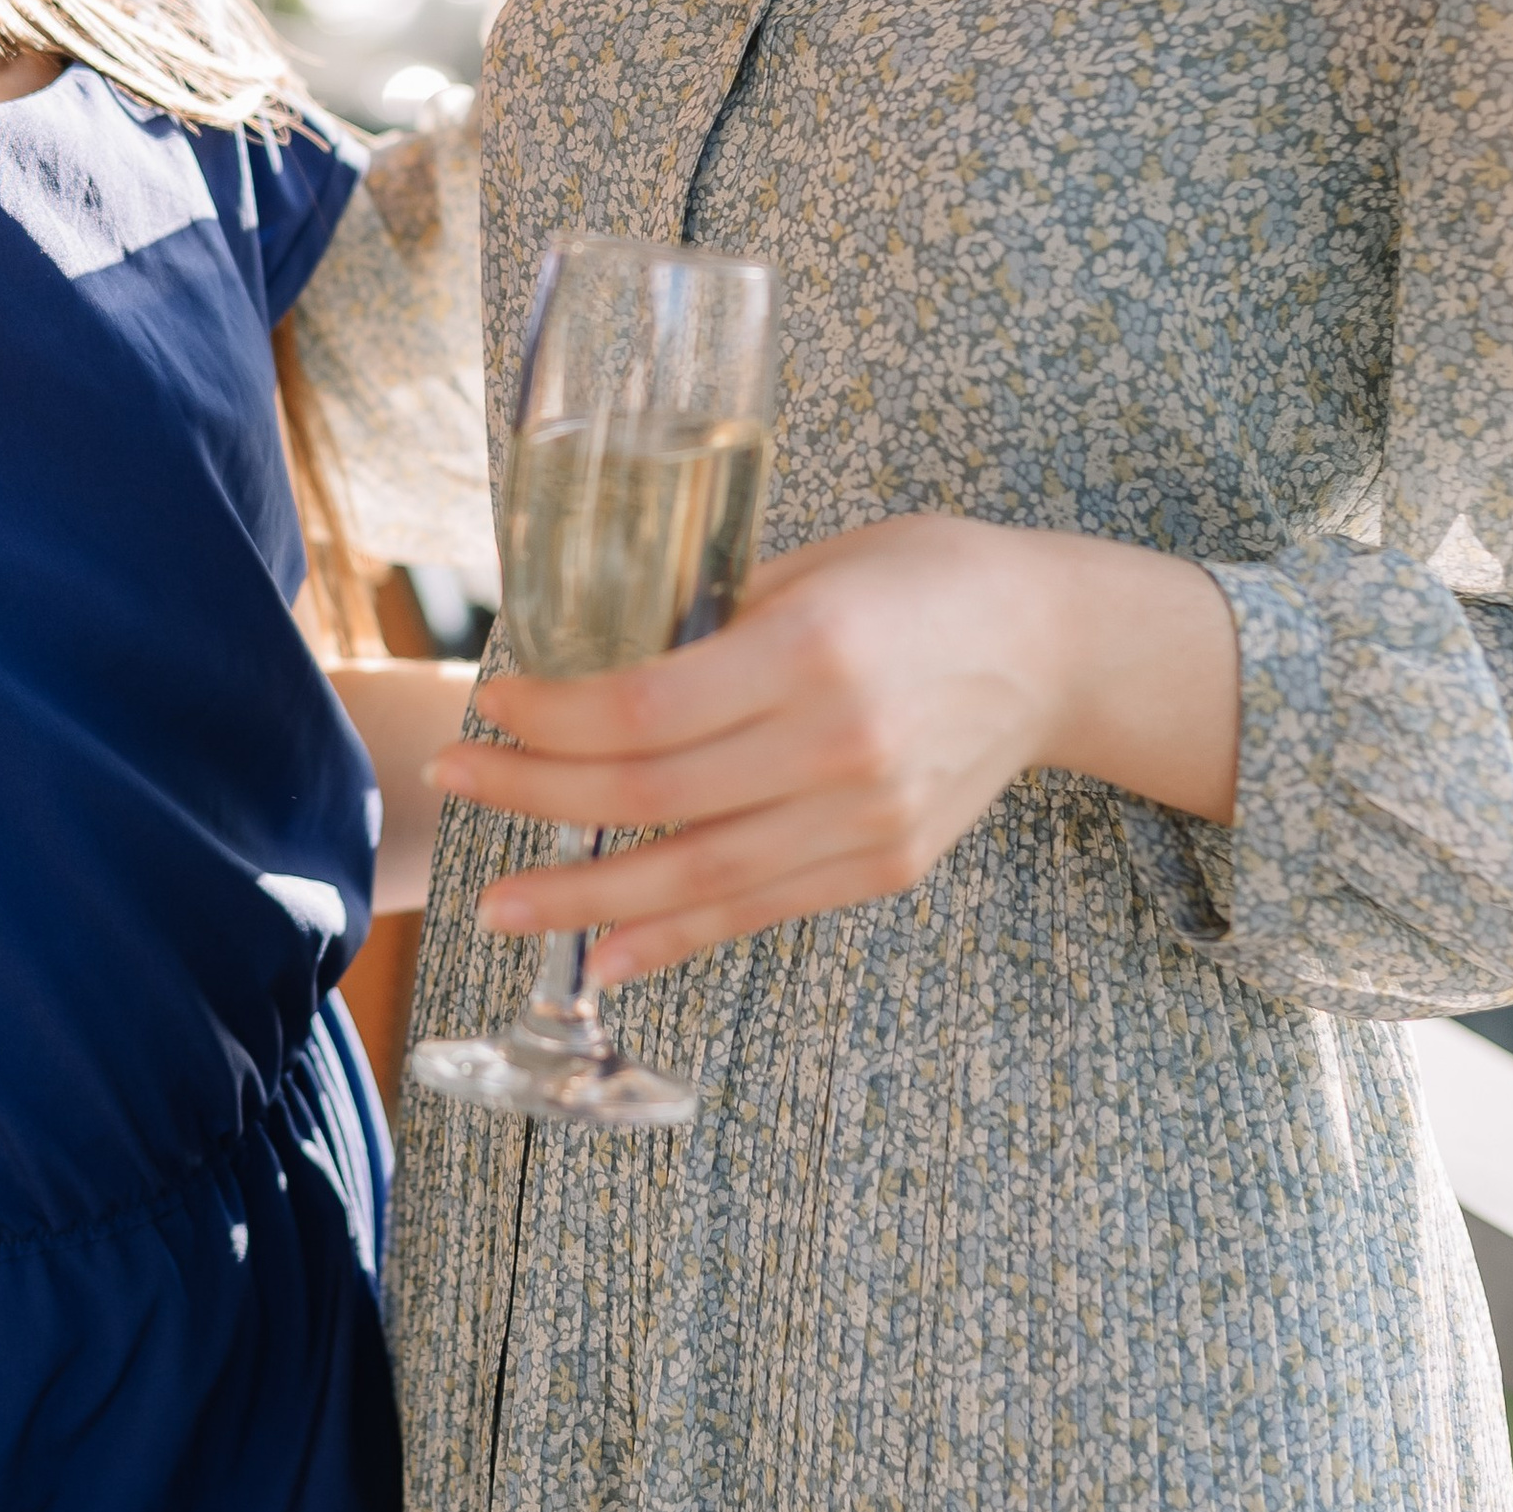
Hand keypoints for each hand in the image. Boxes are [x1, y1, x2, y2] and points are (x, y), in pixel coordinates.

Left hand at [433, 514, 1237, 986]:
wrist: (1055, 648)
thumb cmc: (925, 580)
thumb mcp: (813, 562)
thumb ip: (710, 614)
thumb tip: (590, 654)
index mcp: (813, 650)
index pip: (644, 707)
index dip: (551, 717)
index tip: (493, 703)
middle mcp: (839, 746)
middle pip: (651, 796)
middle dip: (535, 796)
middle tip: (457, 782)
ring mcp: (864, 819)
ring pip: (695, 876)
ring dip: (584, 896)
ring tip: (500, 902)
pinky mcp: (881, 867)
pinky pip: (756, 911)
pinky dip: (673, 937)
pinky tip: (604, 950)